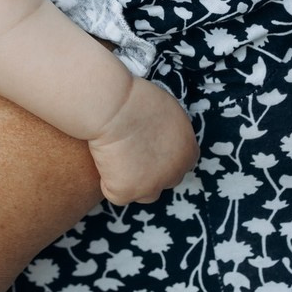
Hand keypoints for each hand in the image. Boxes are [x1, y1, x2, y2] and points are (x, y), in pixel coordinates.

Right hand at [88, 77, 197, 205]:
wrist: (113, 105)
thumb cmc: (135, 97)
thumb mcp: (167, 110)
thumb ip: (171, 131)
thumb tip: (162, 138)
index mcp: (189, 151)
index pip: (180, 163)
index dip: (162, 156)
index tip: (146, 145)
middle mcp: (175, 173)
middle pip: (164, 180)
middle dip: (150, 170)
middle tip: (130, 150)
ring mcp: (151, 186)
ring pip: (144, 194)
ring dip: (133, 181)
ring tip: (115, 158)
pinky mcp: (126, 192)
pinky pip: (116, 193)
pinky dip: (107, 181)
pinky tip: (102, 161)